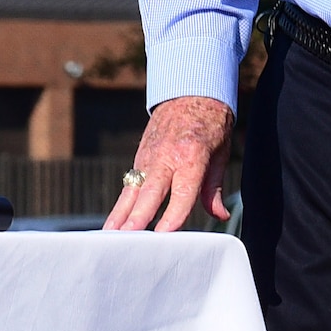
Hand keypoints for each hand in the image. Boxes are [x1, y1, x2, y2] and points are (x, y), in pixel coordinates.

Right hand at [103, 96, 233, 232]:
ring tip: (110, 237)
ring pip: (132, 192)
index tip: (164, 234)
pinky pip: (128, 187)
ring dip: (120, 215)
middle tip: (129, 236)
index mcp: (191, 155)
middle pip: (150, 192)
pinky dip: (120, 207)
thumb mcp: (220, 153)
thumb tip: (220, 215)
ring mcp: (148, 158)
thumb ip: (214, 188)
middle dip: (138, 216)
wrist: (189, 92)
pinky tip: (112, 226)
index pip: (183, 191)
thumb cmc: (209, 124)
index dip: (174, 214)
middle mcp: (165, 158)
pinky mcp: (139, 160)